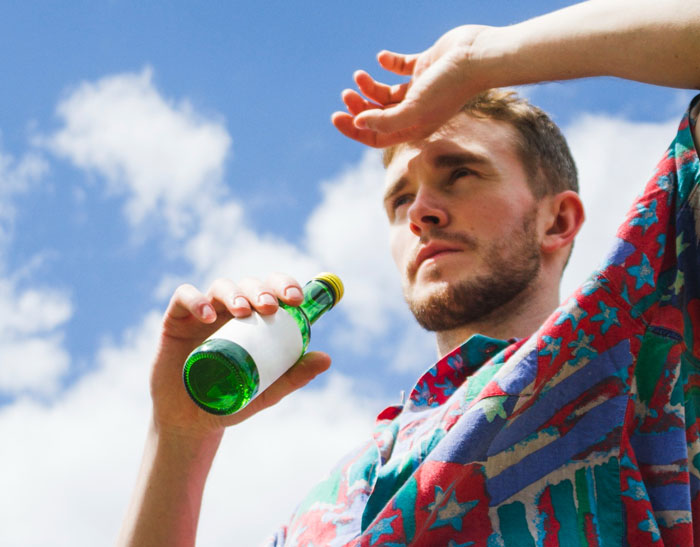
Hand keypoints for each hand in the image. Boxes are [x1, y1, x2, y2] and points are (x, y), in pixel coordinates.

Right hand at [150, 273, 330, 440]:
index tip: (296, 300)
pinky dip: (196, 300)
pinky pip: (184, 298)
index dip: (285, 285)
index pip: (272, 290)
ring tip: (243, 312)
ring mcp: (203, 313)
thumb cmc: (231, 401)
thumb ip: (293, 376)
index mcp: (255, 320)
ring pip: (221, 287)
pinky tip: (207, 316)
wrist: (190, 422)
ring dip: (235, 293)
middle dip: (262, 290)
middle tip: (270, 308)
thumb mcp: (267, 391)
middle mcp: (231, 310)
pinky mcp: (176, 320)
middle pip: (249, 284)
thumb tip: (326, 359)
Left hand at [332, 25, 495, 147]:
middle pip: (378, 115)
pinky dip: (388, 63)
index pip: (376, 136)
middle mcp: (416, 112)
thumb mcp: (415, 110)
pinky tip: (382, 58)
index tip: (336, 116)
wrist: (478, 57)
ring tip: (359, 75)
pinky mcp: (424, 66)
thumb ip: (386, 121)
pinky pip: (400, 66)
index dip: (354, 130)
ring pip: (385, 93)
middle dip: (358, 107)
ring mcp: (420, 89)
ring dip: (368, 86)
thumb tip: (358, 124)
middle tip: (345, 94)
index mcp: (414, 128)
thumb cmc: (449, 87)